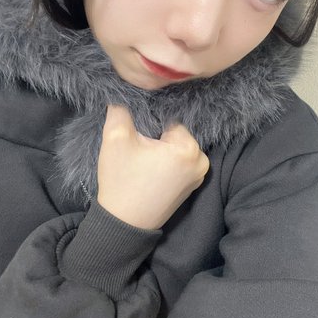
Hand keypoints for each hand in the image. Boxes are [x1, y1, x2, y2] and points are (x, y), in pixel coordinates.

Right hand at [96, 105, 209, 229]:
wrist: (123, 224)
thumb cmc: (121, 182)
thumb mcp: (116, 139)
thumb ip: (121, 109)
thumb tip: (124, 93)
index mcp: (188, 148)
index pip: (170, 117)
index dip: (150, 119)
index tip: (137, 128)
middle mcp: (201, 160)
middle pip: (175, 132)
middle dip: (157, 133)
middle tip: (138, 144)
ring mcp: (200, 175)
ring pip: (177, 146)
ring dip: (162, 147)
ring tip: (143, 157)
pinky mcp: (193, 185)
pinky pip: (180, 161)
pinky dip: (167, 160)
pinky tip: (150, 166)